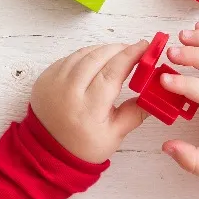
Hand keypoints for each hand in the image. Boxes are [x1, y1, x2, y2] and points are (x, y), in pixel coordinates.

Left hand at [29, 41, 149, 163]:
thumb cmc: (82, 146)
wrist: (47, 152)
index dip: (130, 55)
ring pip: (82, 54)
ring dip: (102, 50)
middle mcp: (68, 90)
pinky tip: (95, 61)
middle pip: (97, 57)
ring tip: (117, 54)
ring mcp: (53, 82)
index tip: (145, 47)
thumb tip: (153, 93)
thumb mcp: (114, 135)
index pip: (113, 72)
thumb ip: (135, 113)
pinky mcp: (44, 78)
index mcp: (88, 107)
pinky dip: (84, 56)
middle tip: (134, 50)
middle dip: (118, 49)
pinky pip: (68, 58)